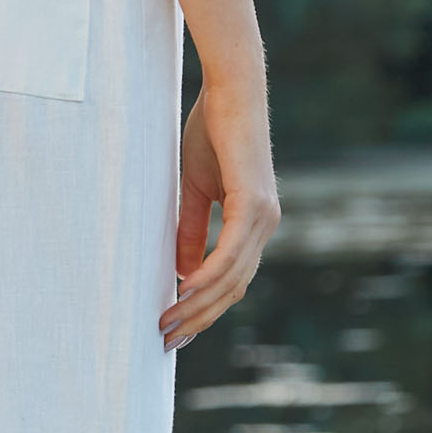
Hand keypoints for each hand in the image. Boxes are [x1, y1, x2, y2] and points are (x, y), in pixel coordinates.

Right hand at [161, 87, 277, 348]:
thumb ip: (191, 229)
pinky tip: (185, 292)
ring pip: (232, 278)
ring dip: (197, 305)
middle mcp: (265, 226)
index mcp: (253, 224)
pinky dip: (208, 276)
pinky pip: (230, 253)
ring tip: (167, 323)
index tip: (177, 329)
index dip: (205, 308)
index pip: (232, 281)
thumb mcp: (196, 188)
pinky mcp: (253, 203)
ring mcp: (263, 217)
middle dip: (199, 319)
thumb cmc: (212, 132)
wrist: (231, 90)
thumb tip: (183, 272)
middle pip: (233, 290)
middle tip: (166, 342)